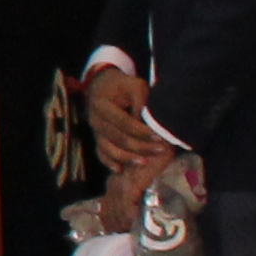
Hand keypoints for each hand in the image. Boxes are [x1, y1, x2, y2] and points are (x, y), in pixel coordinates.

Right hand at [82, 64, 167, 181]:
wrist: (102, 86)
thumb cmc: (123, 86)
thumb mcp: (135, 86)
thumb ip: (142, 103)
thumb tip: (150, 123)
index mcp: (102, 105)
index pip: (124, 123)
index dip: (142, 132)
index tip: (160, 137)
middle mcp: (95, 120)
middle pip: (117, 138)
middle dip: (140, 147)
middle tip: (160, 151)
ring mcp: (95, 131)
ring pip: (109, 149)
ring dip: (127, 158)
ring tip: (144, 162)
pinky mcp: (97, 138)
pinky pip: (100, 153)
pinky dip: (109, 162)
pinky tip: (120, 170)